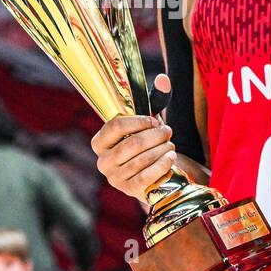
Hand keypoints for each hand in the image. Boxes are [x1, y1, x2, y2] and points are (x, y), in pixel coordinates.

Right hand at [91, 75, 176, 201]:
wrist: (154, 173)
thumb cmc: (147, 143)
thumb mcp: (148, 122)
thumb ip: (154, 100)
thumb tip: (163, 79)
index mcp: (100, 142)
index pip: (115, 126)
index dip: (138, 122)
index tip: (154, 121)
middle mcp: (103, 161)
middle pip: (132, 144)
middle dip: (155, 136)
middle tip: (168, 132)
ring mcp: (115, 178)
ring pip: (142, 159)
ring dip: (162, 149)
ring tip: (171, 145)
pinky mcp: (129, 191)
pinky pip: (147, 176)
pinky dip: (162, 165)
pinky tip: (170, 157)